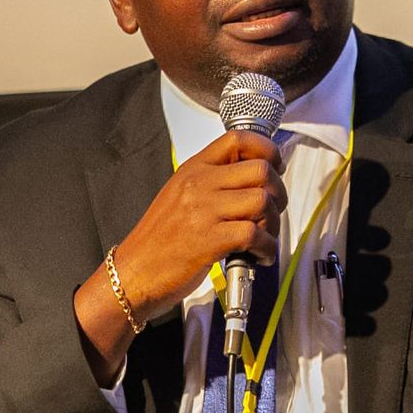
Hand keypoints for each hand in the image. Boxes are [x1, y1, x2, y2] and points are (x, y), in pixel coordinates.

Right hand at [73, 130, 285, 383]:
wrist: (133, 272)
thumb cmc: (160, 239)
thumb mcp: (181, 195)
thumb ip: (213, 182)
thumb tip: (254, 179)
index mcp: (193, 169)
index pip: (238, 139)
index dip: (266, 150)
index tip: (275, 166)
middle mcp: (199, 184)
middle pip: (261, 170)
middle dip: (279, 192)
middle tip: (273, 211)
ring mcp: (203, 211)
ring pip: (262, 201)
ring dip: (273, 223)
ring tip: (264, 238)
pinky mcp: (209, 240)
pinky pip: (255, 234)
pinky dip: (267, 248)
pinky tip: (259, 256)